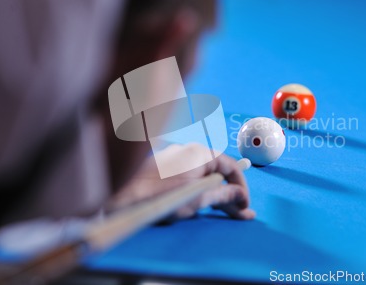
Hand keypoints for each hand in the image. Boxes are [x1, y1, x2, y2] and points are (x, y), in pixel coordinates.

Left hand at [110, 144, 255, 220]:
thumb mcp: (198, 199)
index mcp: (200, 154)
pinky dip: (199, 192)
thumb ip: (223, 196)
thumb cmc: (160, 196)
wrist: (121, 197)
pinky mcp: (164, 171)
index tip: (244, 205)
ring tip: (222, 212)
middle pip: (217, 173)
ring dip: (215, 194)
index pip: (231, 167)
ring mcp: (175, 161)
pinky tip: (200, 205)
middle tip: (240, 213)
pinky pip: (189, 179)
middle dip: (230, 194)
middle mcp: (189, 153)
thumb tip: (240, 196)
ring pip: (203, 178)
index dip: (241, 187)